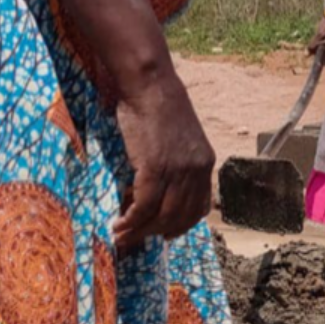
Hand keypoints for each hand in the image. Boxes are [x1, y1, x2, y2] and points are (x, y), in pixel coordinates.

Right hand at [110, 72, 214, 250]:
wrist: (149, 84)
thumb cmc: (158, 104)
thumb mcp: (179, 135)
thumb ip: (177, 159)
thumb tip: (162, 181)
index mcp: (205, 162)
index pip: (200, 207)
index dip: (181, 225)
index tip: (164, 233)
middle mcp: (196, 170)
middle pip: (180, 217)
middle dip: (157, 233)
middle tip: (136, 239)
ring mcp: (177, 171)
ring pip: (162, 216)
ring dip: (140, 231)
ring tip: (122, 236)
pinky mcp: (155, 168)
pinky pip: (144, 206)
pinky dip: (131, 220)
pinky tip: (119, 224)